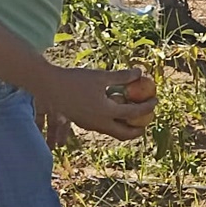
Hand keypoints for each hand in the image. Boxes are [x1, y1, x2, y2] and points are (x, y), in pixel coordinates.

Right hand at [34, 66, 156, 140]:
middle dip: (138, 130)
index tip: (156, 100)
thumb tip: (140, 72)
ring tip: (135, 120)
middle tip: (149, 121)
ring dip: (126, 128)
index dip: (148, 107)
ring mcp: (89, 125)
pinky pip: (102, 128)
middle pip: (124, 134)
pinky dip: (113, 124)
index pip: (133, 113)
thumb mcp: (101, 76)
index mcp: (105, 112)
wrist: (49, 86)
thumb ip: (122, 77)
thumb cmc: (76, 79)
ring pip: (112, 132)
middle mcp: (98, 123)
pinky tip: (116, 114)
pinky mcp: (82, 122)